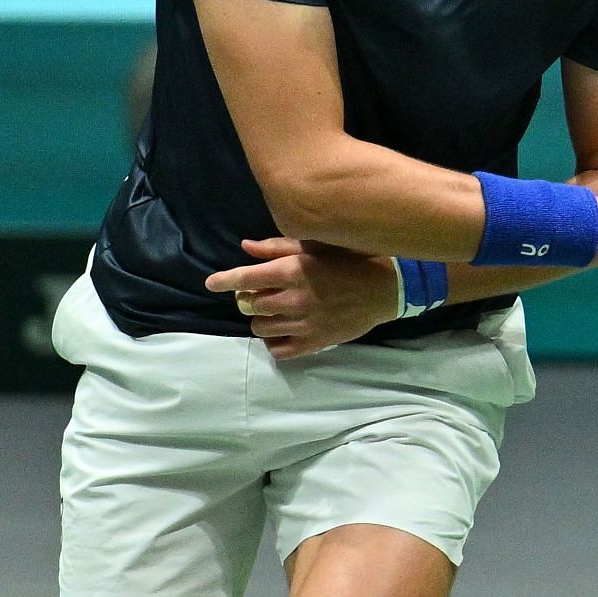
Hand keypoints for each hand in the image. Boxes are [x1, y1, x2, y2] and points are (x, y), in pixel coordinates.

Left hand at [203, 237, 396, 359]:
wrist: (385, 289)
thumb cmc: (350, 261)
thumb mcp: (316, 246)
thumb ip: (278, 247)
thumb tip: (245, 248)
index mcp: (293, 271)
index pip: (246, 278)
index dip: (224, 280)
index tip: (212, 283)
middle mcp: (294, 299)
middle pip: (249, 305)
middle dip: (249, 298)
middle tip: (262, 293)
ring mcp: (303, 324)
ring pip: (260, 328)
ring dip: (262, 319)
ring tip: (275, 312)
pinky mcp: (314, 343)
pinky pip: (278, 350)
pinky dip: (275, 341)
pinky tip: (283, 331)